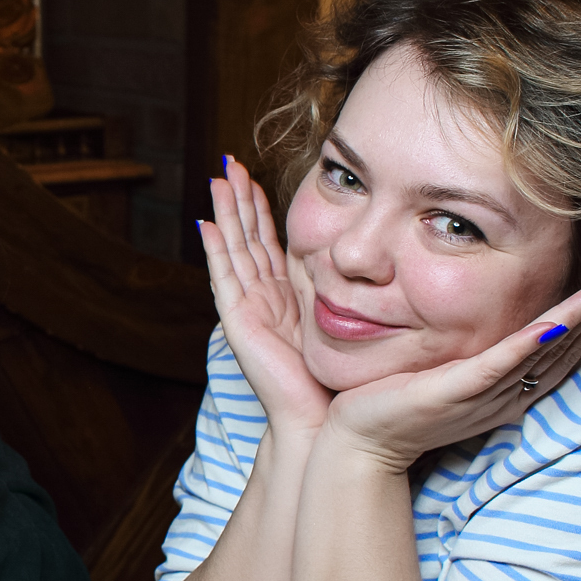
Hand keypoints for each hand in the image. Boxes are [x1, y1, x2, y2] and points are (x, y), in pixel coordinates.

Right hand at [196, 158, 333, 433]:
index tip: (255, 176)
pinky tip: (205, 224)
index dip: (260, 210)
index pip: (269, 243)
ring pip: (232, 249)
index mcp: (286, 297)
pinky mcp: (238, 321)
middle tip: (229, 163)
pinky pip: (224, 277)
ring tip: (217, 179)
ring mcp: (246, 308)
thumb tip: (375, 263)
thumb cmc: (337, 379)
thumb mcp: (348, 322)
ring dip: (224, 213)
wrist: (319, 417)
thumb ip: (351, 293)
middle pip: (246, 238)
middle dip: (239, 200)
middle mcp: (262, 298)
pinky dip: (214, 250)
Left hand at [321, 264, 580, 472]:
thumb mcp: (447, 373)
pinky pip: (499, 366)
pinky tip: (552, 323)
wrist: (359, 443)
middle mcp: (506, 393)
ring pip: (545, 352)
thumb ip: (473, 351)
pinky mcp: (456, 393)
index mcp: (506, 387)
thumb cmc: (395, 403)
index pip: (562, 347)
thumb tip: (484, 317)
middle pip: (567, 347)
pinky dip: (528, 345)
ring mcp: (484, 394)